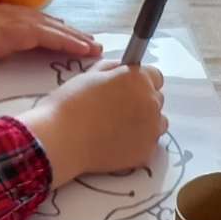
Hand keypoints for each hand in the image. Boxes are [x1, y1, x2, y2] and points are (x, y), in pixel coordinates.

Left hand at [0, 0, 100, 92]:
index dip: (67, 42)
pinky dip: (46, 22)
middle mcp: (2, 21)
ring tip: (84, 38)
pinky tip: (50, 27)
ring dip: (63, 28)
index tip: (91, 50)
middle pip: (47, 26)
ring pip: (39, 20)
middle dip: (74, 36)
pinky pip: (27, 17)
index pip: (40, 36)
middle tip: (100, 47)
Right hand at [23, 60, 166, 189]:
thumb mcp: (89, 75)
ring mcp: (152, 128)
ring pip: (157, 122)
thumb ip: (112, 69)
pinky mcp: (147, 151)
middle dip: (141, 101)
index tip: (128, 88)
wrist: (63, 139)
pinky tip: (117, 142)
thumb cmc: (71, 103)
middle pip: (156, 99)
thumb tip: (120, 68)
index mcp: (138, 78)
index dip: (140, 81)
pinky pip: (149, 143)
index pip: (154, 76)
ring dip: (144, 122)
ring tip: (118, 127)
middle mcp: (151, 102)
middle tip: (117, 110)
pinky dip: (139, 142)